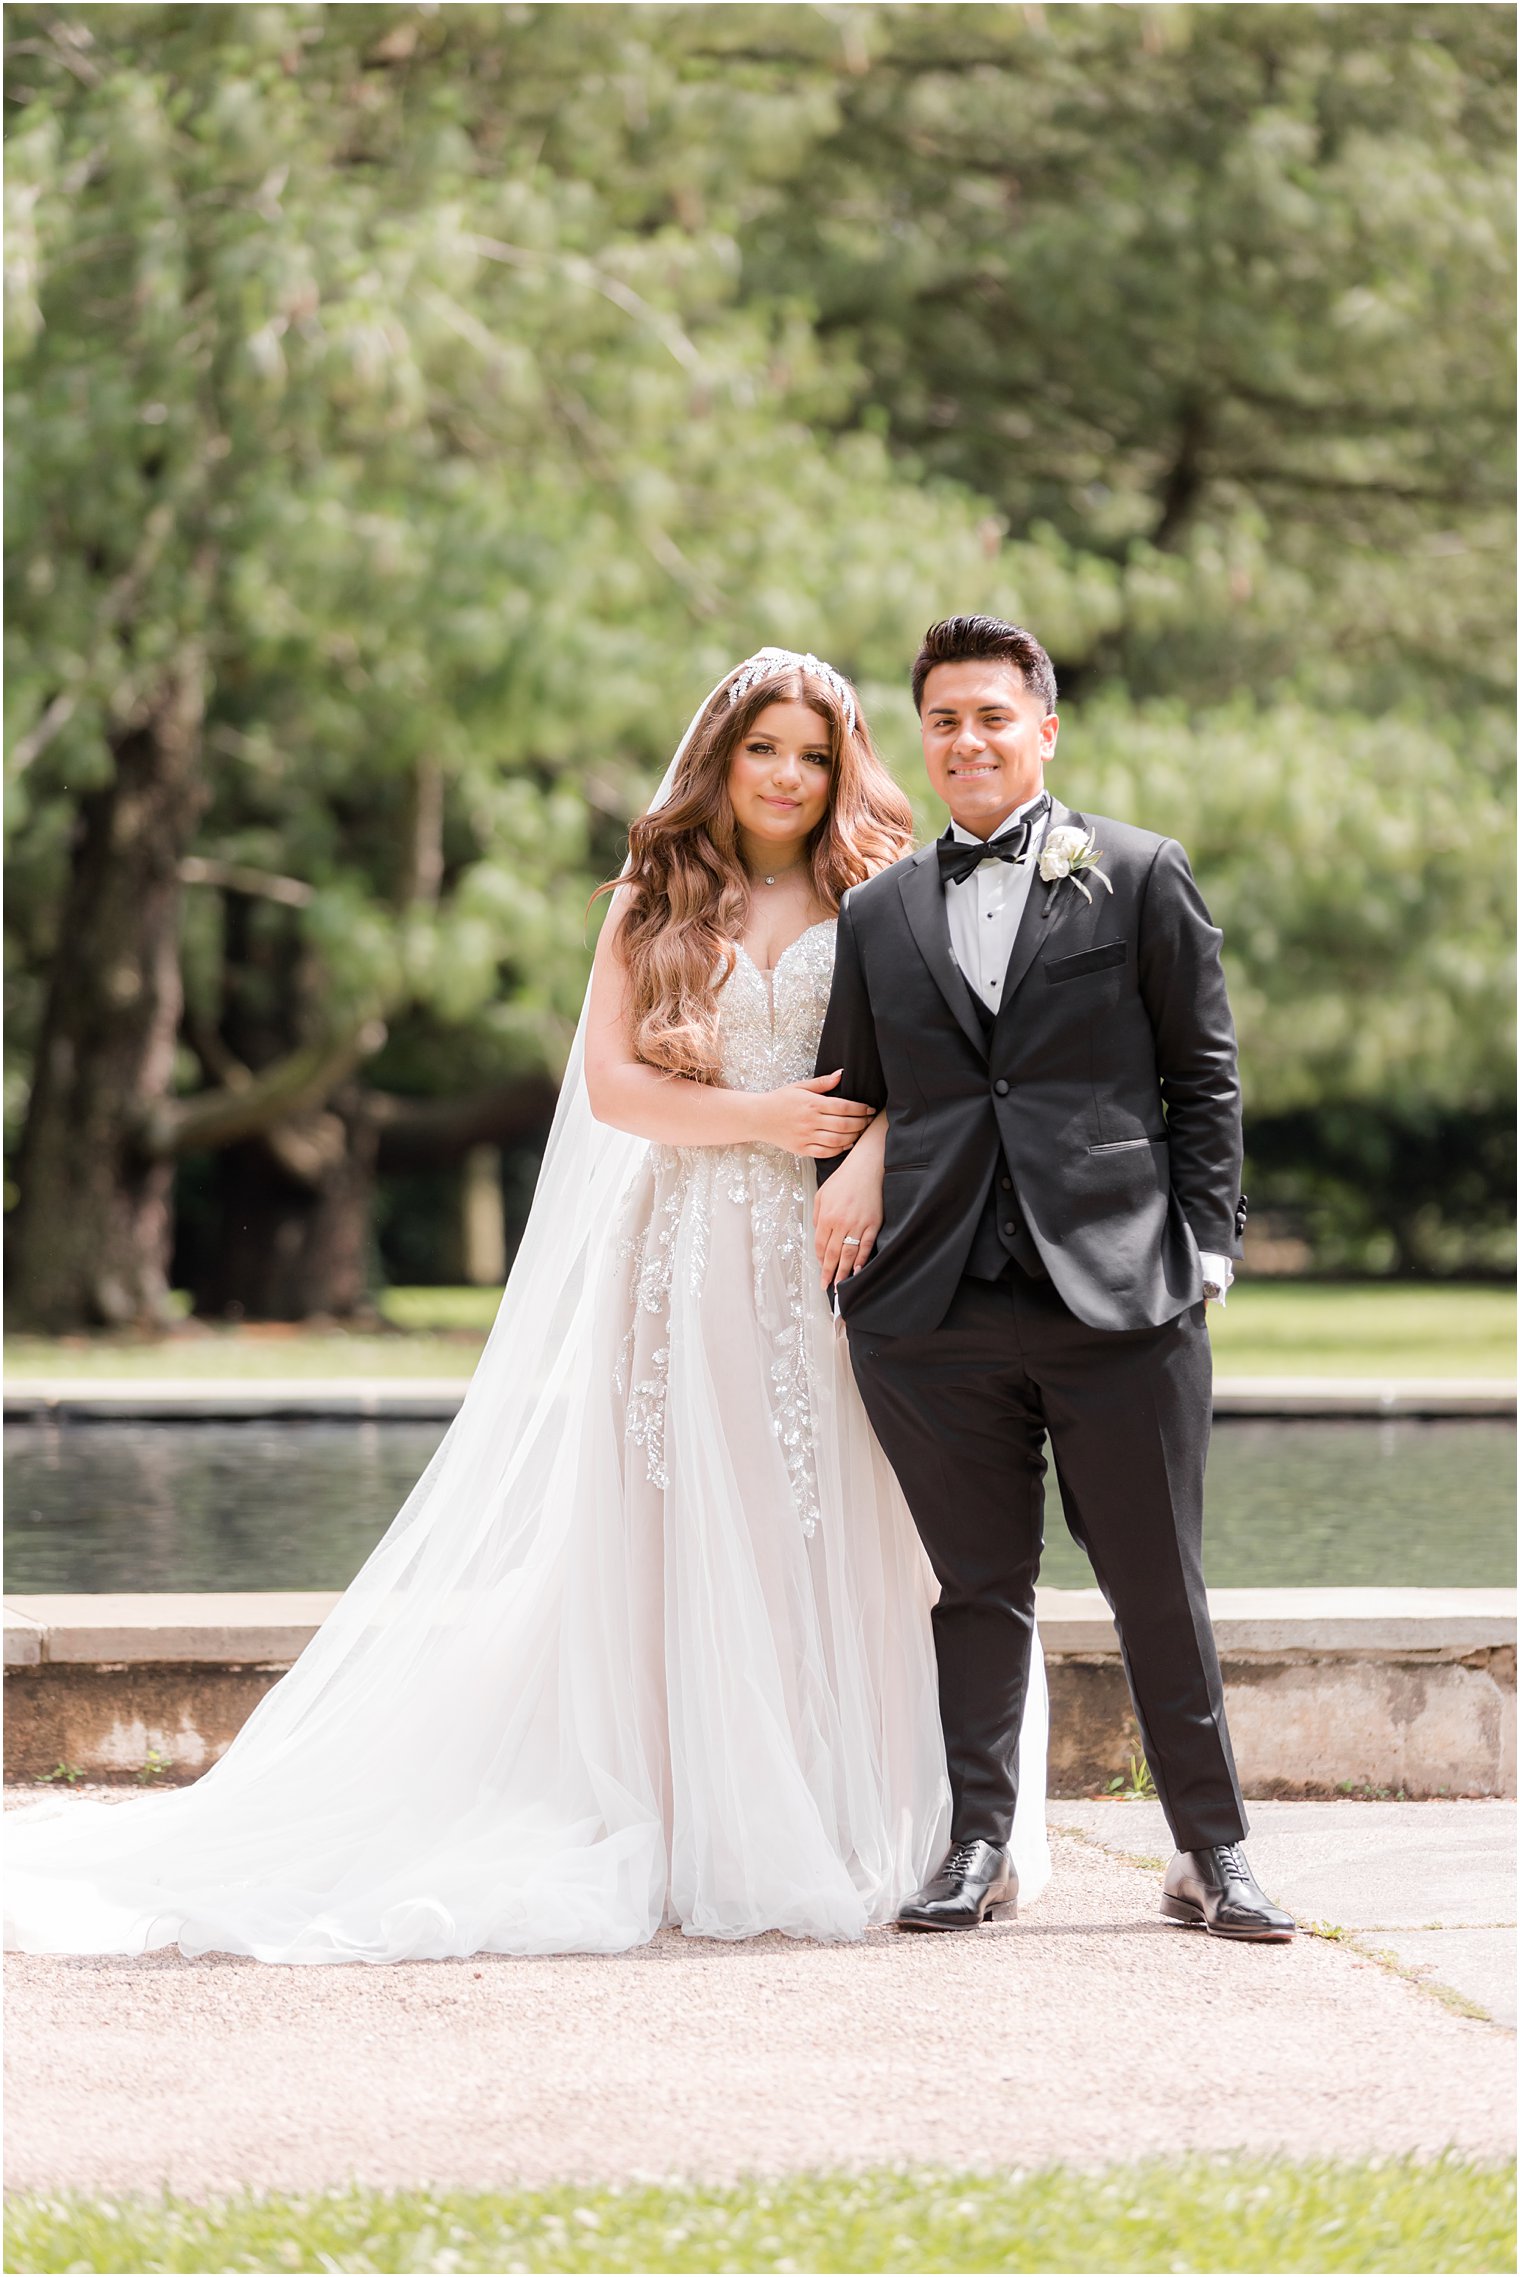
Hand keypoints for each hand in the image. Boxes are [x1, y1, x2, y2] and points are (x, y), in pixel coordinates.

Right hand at [758, 1071, 874, 1159]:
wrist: (758, 1117)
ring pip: (837, 1140)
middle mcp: (810, 1121)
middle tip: (868, 1121)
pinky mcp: (802, 1149)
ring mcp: (806, 1136)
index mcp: (811, 1103)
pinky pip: (826, 1152)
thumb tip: (841, 1074)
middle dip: (861, 1123)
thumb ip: (822, 1082)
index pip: (843, 1107)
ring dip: (853, 1137)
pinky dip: (839, 1149)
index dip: (860, 1109)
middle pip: (844, 1125)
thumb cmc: (780, 1100)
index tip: (869, 1109)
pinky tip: (846, 1143)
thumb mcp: (800, 1086)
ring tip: (860, 1132)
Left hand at [813, 1144, 883, 1288]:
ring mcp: (859, 1224)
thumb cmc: (844, 1179)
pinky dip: (862, 1260)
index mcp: (827, 1216)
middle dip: (828, 1272)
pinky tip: (858, 1271)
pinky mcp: (873, 1224)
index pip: (820, 1245)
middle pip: (833, 1254)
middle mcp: (841, 1223)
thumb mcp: (822, 1194)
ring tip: (839, 1285)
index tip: (820, 1269)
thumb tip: (818, 1234)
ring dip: (843, 1272)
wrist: (867, 1167)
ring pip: (849, 1254)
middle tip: (826, 1286)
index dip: (819, 1259)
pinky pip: (866, 1246)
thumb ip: (818, 1216)